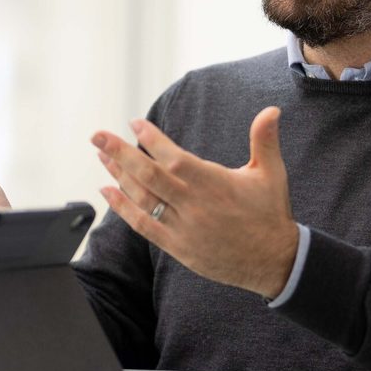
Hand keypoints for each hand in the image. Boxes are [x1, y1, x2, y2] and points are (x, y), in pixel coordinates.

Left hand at [93, 107, 299, 297]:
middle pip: (149, 177)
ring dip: (118, 176)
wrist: (273, 262)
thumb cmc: (270, 213)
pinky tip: (107, 191)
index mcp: (214, 184)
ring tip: (101, 156)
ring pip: (143, 199)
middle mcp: (194, 206)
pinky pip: (143, 226)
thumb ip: (265, 140)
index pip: (174, 158)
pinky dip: (123, 208)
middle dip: (120, 153)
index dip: (152, 140)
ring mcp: (183, 228)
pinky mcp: (177, 247)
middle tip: (97, 135)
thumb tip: (272, 109)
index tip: (135, 123)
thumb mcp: (271, 174)